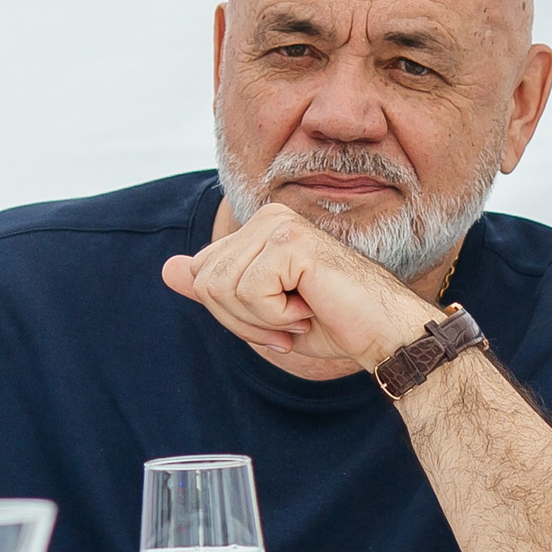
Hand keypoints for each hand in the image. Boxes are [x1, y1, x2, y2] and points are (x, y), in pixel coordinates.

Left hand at [162, 204, 442, 373]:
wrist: (384, 334)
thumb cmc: (333, 322)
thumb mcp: (260, 313)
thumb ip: (215, 289)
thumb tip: (167, 269)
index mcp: (259, 229)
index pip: (203, 275)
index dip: (234, 315)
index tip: (280, 321)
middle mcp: (268, 218)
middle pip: (205, 282)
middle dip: (242, 319)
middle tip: (291, 320)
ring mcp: (279, 225)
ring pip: (221, 288)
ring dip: (261, 320)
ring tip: (303, 313)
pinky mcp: (290, 241)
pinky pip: (248, 293)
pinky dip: (276, 317)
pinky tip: (311, 307)